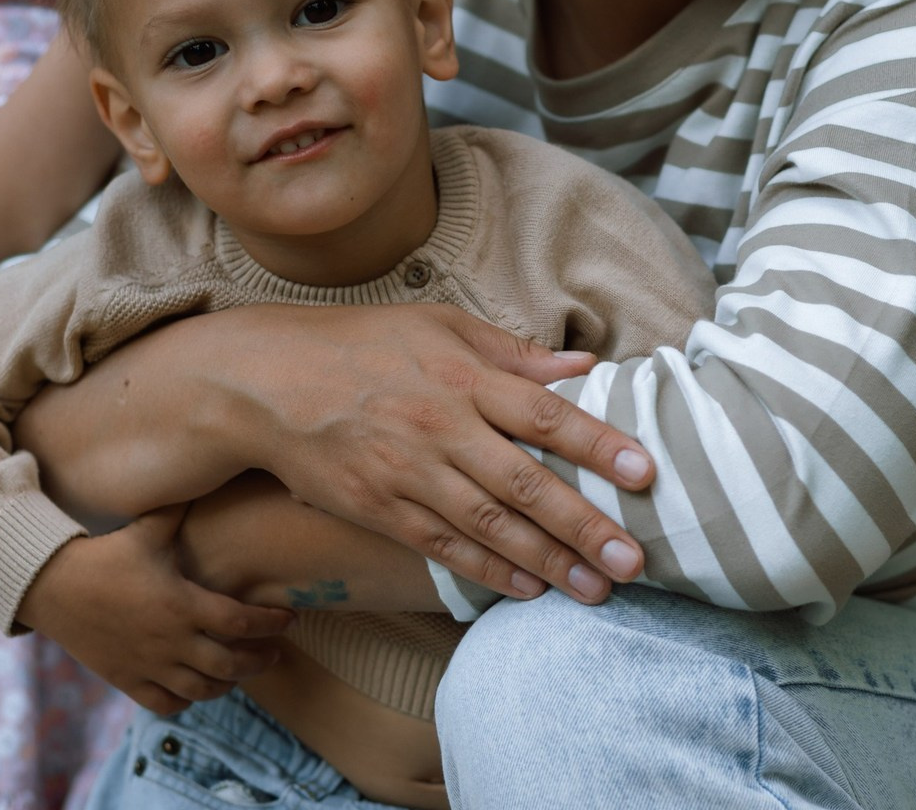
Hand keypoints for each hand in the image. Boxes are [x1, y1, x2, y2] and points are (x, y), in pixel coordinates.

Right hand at [16, 505, 294, 713]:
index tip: (290, 618)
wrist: (53, 587)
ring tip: (241, 670)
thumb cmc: (107, 554)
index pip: (241, 622)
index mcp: (182, 603)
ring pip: (201, 690)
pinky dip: (187, 701)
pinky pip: (166, 705)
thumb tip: (215, 470)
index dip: (270, 624)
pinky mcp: (126, 681)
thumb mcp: (150, 528)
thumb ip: (184, 508)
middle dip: (259, 660)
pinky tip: (197, 687)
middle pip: (229, 665)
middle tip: (274, 653)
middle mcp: (170, 641)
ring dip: (228, 684)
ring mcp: (148, 665)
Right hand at [21, 303, 655, 605]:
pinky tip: (528, 589)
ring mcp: (408, 474)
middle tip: (635, 560)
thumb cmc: (366, 343)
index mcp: (461, 376)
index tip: (644, 472)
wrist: (271, 381)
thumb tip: (582, 369)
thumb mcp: (440, 326)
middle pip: (524, 484)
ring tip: (597, 588)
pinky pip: (444, 547)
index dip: (597, 444)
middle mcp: (440, 428)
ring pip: (489, 526)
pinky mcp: (381, 509)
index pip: (543, 414)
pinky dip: (488, 571)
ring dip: (547, 561)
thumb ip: (513, 352)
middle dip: (583, 525)